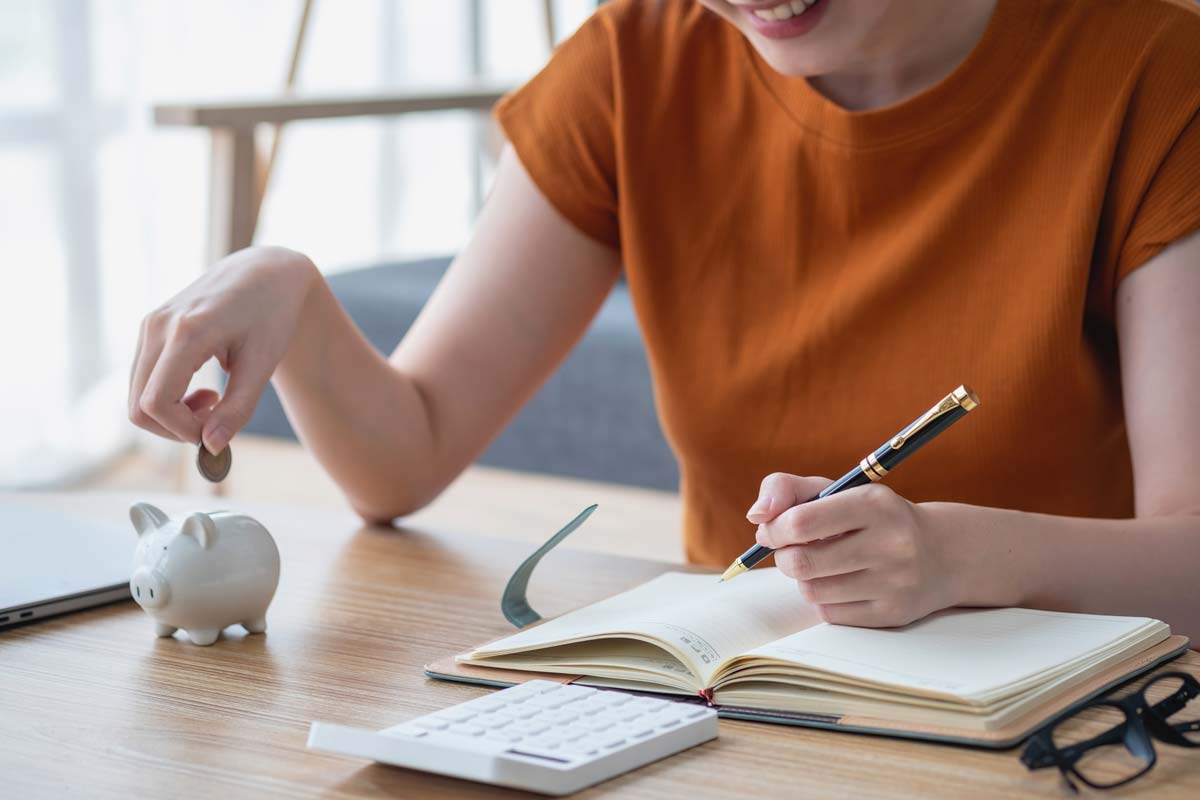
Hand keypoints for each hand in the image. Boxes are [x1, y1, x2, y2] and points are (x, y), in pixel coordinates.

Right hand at [128, 246, 317, 454]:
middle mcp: (158, 326)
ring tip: (214, 401)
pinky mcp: (150, 328)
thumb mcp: (263, 364)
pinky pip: (143, 379)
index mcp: (187, 332)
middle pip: (138, 405)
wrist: (266, 272)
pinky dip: (168, 397)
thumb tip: (210, 447)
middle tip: (217, 419)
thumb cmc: (271, 315)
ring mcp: (149, 325)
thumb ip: (238, 408)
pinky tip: (202, 390)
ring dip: (172, 414)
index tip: (217, 430)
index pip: (156, 402)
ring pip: (136, 396)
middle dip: (175, 428)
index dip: (182, 430)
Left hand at [748, 473, 957, 626]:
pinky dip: (823, 599)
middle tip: (790, 550)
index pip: (801, 522)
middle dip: (784, 557)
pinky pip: (830, 613)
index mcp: (874, 504)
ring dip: (804, 578)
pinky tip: (841, 583)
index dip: (773, 529)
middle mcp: (890, 543)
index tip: (771, 530)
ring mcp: (894, 582)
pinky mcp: (892, 614)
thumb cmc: (872, 518)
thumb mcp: (837, 490)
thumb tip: (756, 515)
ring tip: (821, 564)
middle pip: (801, 562)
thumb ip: (787, 489)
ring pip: (812, 590)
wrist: (941, 553)